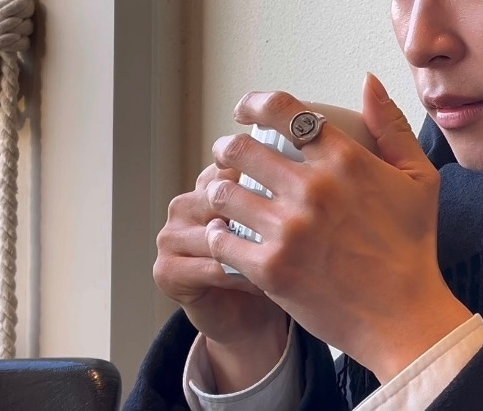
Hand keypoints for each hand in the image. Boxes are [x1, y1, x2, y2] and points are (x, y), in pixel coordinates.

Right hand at [153, 165, 289, 390]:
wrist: (248, 316)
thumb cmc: (271, 261)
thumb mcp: (281, 220)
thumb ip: (286, 189)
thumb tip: (315, 166)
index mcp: (210, 183)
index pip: (238, 166)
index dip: (273, 180)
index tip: (305, 196)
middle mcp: (185, 204)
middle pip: (225, 197)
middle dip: (264, 217)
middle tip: (301, 233)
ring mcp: (171, 236)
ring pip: (219, 232)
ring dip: (256, 249)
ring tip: (288, 262)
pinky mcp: (167, 271)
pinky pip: (212, 266)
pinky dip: (244, 276)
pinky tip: (267, 284)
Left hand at [205, 74, 471, 382]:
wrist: (405, 317)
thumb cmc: (413, 248)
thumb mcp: (419, 178)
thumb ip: (391, 126)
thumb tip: (368, 82)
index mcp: (346, 160)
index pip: (285, 112)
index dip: (255, 103)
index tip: (245, 109)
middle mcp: (314, 189)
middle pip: (241, 149)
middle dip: (227, 148)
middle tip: (227, 156)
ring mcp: (289, 229)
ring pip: (224, 192)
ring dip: (219, 190)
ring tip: (223, 195)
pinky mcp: (271, 268)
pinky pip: (222, 239)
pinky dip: (219, 234)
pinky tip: (225, 234)